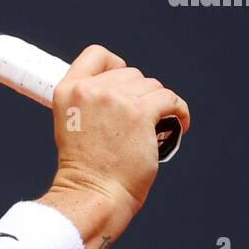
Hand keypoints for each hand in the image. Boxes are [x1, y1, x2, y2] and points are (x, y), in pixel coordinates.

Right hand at [49, 45, 190, 223]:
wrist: (93, 193)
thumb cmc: (85, 169)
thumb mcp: (72, 125)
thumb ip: (89, 102)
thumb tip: (120, 92)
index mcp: (68, 91)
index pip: (96, 54)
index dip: (114, 65)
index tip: (123, 82)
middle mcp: (90, 90)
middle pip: (130, 73)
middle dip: (139, 94)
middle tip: (139, 119)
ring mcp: (115, 100)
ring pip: (152, 86)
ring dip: (158, 104)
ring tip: (157, 125)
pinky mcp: (140, 113)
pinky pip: (170, 99)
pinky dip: (179, 112)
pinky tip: (179, 125)